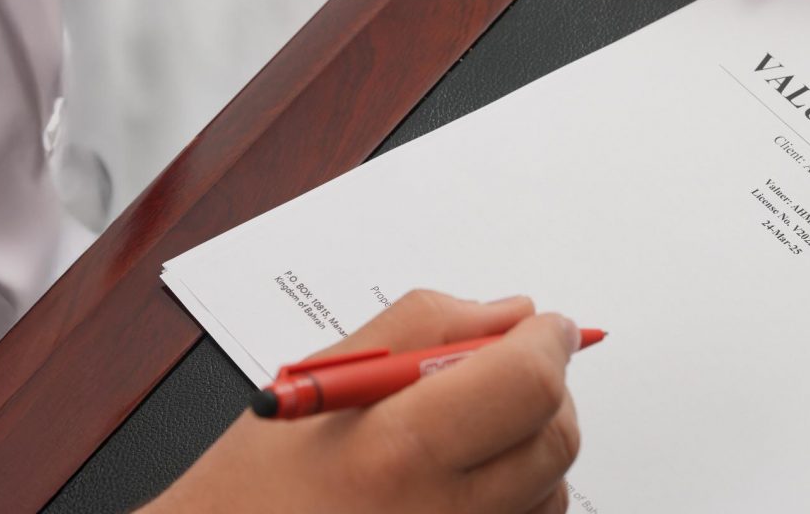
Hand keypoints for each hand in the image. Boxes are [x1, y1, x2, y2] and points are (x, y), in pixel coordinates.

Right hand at [141, 292, 581, 513]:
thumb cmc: (254, 483)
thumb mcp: (320, 381)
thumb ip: (424, 328)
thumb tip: (511, 314)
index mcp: (396, 452)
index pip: (526, 384)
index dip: (547, 341)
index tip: (545, 326)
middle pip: (556, 437)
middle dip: (548, 387)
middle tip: (509, 369)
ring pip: (555, 486)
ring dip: (533, 443)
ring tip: (466, 434)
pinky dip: (522, 495)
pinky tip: (466, 480)